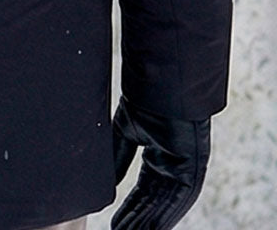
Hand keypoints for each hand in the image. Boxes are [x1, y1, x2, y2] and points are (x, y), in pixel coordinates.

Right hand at [111, 95, 209, 229]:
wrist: (161, 85)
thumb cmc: (144, 99)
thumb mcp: (126, 132)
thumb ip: (118, 158)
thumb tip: (107, 183)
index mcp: (159, 156)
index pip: (143, 192)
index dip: (130, 208)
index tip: (115, 223)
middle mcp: (173, 166)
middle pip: (152, 202)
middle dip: (136, 219)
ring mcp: (184, 170)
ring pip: (164, 205)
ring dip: (147, 221)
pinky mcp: (194, 170)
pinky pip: (179, 200)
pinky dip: (165, 216)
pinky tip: (151, 228)